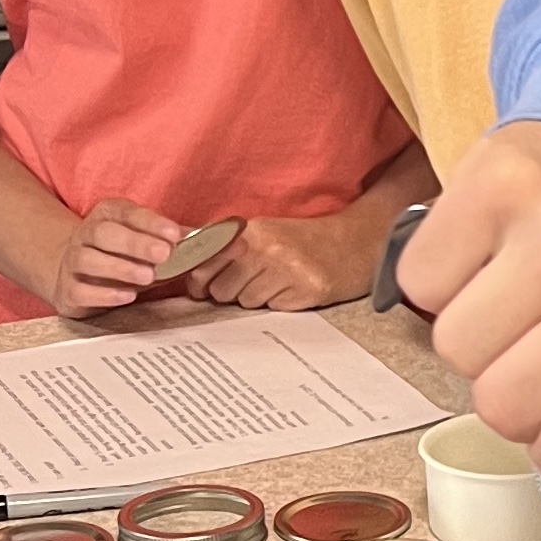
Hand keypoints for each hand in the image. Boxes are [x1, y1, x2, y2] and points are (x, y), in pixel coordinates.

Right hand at [50, 197, 180, 316]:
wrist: (72, 272)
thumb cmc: (119, 255)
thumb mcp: (143, 240)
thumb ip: (169, 239)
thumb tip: (202, 236)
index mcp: (107, 215)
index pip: (127, 213)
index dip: (151, 222)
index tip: (175, 233)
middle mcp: (86, 235)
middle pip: (104, 233)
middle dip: (135, 243)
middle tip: (164, 254)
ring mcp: (73, 262)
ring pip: (88, 260)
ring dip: (120, 268)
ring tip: (148, 276)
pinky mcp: (68, 289)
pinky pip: (80, 290)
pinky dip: (103, 294)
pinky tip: (127, 296)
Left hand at [201, 198, 389, 311]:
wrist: (357, 243)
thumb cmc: (306, 241)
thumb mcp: (264, 231)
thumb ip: (225, 245)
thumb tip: (182, 254)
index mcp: (250, 231)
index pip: (202, 264)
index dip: (199, 281)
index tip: (203, 287)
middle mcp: (264, 248)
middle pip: (220, 290)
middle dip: (230, 293)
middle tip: (252, 283)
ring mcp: (285, 269)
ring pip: (245, 302)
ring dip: (257, 299)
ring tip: (278, 284)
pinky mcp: (305, 290)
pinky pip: (272, 309)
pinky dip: (279, 304)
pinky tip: (294, 290)